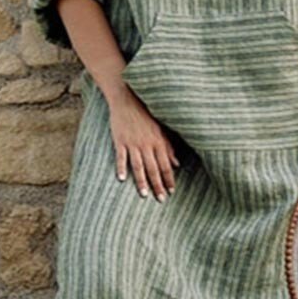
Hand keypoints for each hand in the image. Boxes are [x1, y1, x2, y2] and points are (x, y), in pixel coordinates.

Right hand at [108, 85, 178, 200]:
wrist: (128, 98)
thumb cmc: (146, 114)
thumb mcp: (161, 129)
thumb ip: (168, 147)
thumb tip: (177, 163)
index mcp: (158, 142)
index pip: (166, 165)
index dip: (169, 179)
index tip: (171, 191)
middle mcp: (147, 144)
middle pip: (154, 169)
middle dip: (158, 185)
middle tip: (161, 199)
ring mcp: (133, 143)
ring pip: (138, 166)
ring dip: (141, 181)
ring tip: (144, 194)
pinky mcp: (120, 140)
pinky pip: (121, 157)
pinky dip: (121, 168)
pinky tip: (122, 179)